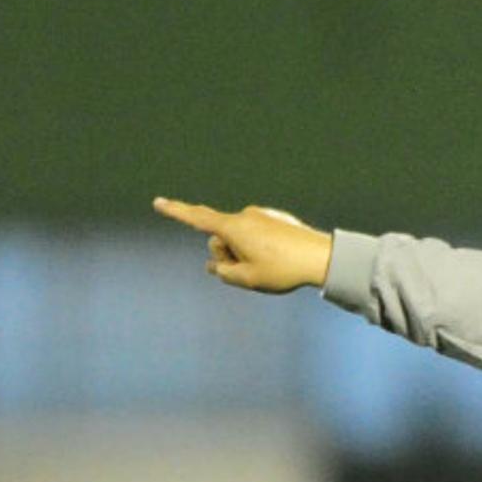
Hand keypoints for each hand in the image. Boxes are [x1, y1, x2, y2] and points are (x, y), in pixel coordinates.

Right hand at [152, 197, 332, 292]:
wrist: (323, 258)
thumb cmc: (284, 269)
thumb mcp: (247, 279)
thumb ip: (224, 272)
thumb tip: (216, 265)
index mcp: (233, 227)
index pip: (197, 218)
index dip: (176, 212)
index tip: (158, 202)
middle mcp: (245, 216)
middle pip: (220, 238)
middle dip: (226, 255)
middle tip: (248, 271)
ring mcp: (262, 216)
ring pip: (240, 238)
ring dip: (244, 253)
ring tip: (269, 267)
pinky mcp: (276, 220)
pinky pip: (258, 236)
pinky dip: (260, 249)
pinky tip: (279, 260)